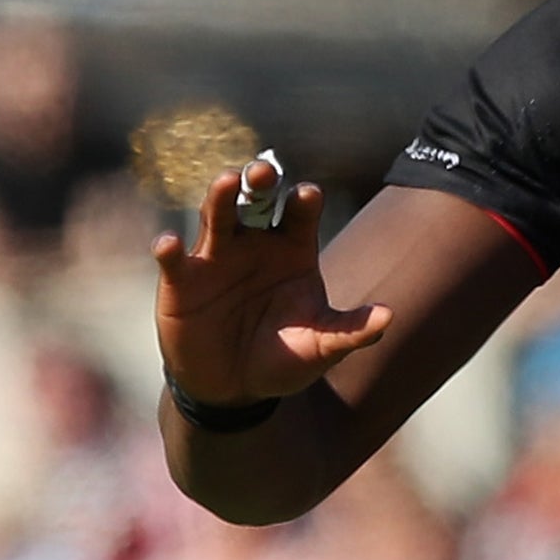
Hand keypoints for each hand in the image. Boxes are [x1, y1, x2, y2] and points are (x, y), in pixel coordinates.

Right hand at [153, 159, 392, 406]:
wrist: (235, 389)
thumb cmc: (282, 359)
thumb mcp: (321, 348)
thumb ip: (351, 331)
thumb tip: (390, 317)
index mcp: (292, 248)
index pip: (300, 212)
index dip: (303, 200)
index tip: (307, 195)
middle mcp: (254, 242)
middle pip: (257, 199)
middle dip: (260, 181)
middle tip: (263, 170)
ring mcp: (215, 256)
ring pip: (216, 214)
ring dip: (220, 197)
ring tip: (226, 183)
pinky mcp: (181, 280)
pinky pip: (173, 260)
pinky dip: (169, 249)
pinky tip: (169, 244)